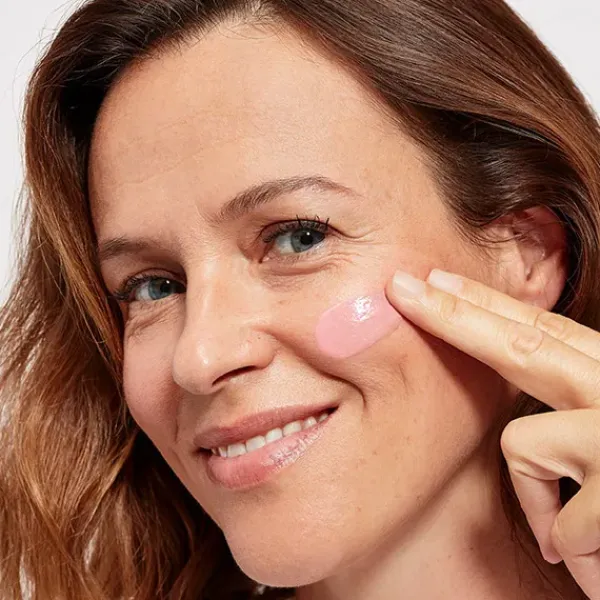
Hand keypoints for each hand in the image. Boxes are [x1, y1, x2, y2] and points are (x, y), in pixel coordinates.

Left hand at [386, 268, 599, 599]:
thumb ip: (569, 402)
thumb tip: (509, 376)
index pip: (546, 330)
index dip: (487, 304)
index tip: (436, 281)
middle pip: (527, 342)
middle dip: (453, 314)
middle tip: (401, 287)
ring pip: (523, 440)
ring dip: (535, 495)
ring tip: (571, 535)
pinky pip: (555, 515)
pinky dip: (564, 539)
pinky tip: (593, 559)